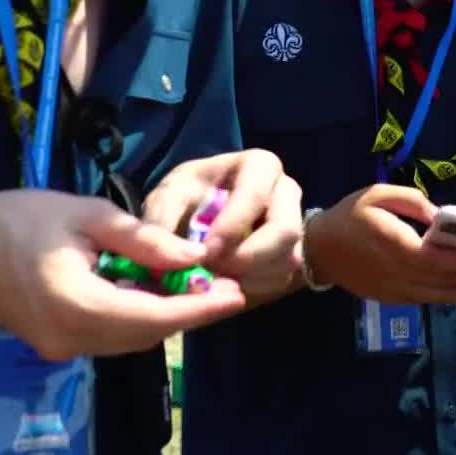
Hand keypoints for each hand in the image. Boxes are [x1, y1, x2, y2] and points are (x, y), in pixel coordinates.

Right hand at [0, 190, 244, 360]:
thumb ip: (143, 239)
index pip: (154, 319)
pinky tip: (154, 290)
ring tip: (198, 286)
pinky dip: (137, 317)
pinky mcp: (56, 344)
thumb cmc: (15, 218)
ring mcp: (61, 348)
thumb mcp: (85, 213)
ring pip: (130, 339)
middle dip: (189, 314)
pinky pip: (110, 335)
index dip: (200, 309)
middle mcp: (71, 338)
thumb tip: (194, 257)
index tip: (236, 293)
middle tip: (226, 286)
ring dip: (165, 317)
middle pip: (147, 336)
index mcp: (78, 304)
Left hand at [144, 149, 302, 297]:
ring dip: (248, 277)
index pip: (256, 196)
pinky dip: (251, 288)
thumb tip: (184, 259)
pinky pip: (281, 279)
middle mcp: (286, 193)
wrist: (193, 214)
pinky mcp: (289, 255)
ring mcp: (293, 224)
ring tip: (212, 278)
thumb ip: (162, 226)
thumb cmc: (183, 197)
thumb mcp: (164, 200)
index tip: (204, 252)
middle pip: (286, 232)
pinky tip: (224, 283)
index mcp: (260, 166)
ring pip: (287, 260)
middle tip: (211, 273)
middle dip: (247, 258)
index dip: (232, 227)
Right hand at [305, 185, 455, 304]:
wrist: (320, 250)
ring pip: (443, 296)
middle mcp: (397, 274)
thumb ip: (411, 201)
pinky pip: (433, 299)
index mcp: (392, 246)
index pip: (434, 259)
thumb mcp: (377, 194)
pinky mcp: (397, 298)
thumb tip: (440, 216)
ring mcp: (397, 291)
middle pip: (446, 282)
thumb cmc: (351, 215)